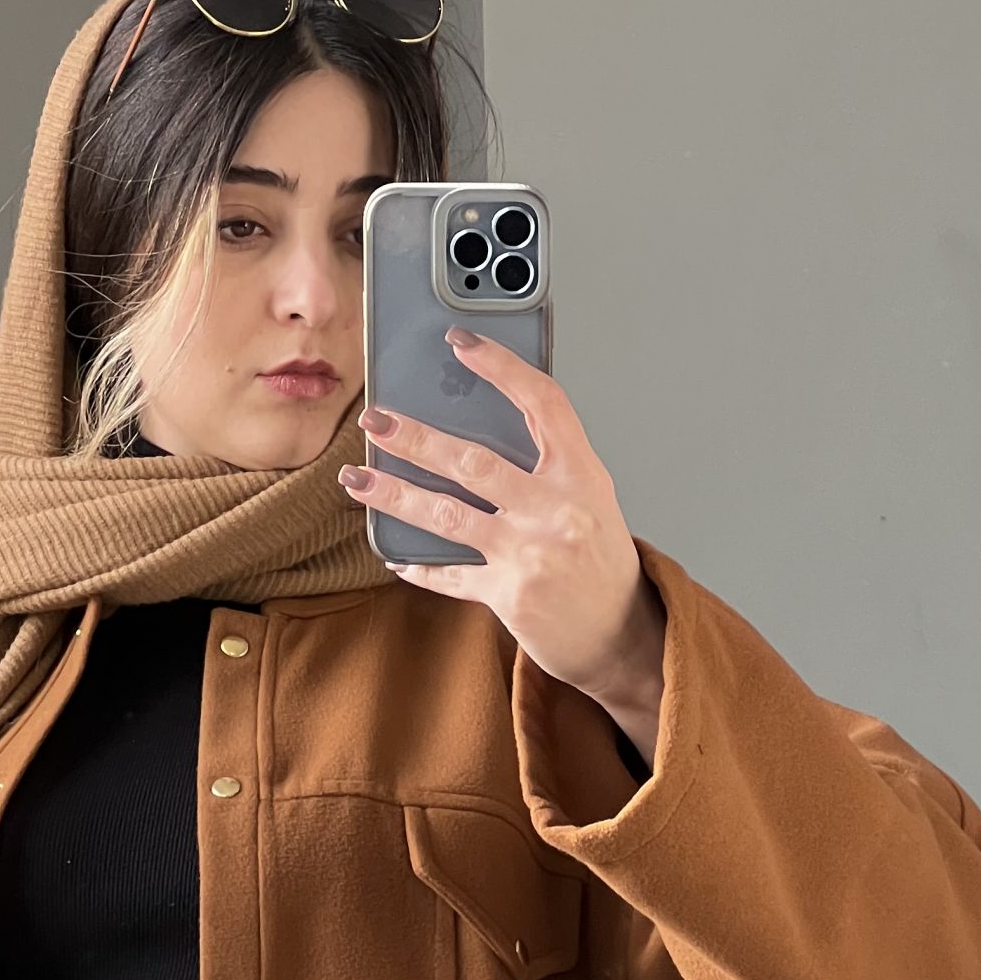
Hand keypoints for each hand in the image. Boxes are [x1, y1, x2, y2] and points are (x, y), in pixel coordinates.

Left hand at [338, 329, 666, 766]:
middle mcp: (557, 511)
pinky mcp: (509, 596)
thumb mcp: (591, 500)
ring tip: (358, 478)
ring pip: (446, 514)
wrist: (622, 635)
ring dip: (394, 494)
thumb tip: (478, 427)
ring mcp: (531, 555)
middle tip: (375, 420)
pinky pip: (449, 574)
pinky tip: (394, 553)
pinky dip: (419, 564)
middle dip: (414, 438)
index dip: (500, 367)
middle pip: (473, 461)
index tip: (459, 344)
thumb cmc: (602, 562)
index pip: (541, 403)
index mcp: (582, 475)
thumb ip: (547, 465)